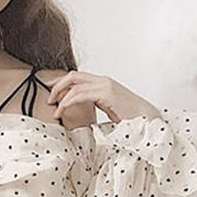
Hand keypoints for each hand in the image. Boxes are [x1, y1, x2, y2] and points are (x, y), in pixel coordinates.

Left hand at [43, 69, 161, 125]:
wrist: (148, 120)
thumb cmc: (131, 120)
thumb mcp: (109, 112)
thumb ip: (96, 107)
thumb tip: (82, 115)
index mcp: (104, 85)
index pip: (78, 78)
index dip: (62, 83)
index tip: (51, 92)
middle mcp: (103, 81)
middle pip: (73, 76)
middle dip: (57, 86)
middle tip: (48, 100)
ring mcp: (105, 85)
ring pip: (74, 83)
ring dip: (60, 96)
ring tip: (54, 110)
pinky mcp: (106, 93)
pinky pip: (80, 94)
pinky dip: (68, 102)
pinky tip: (62, 111)